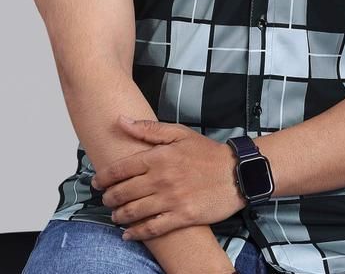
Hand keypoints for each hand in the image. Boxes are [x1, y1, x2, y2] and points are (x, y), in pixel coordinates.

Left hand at [91, 115, 246, 240]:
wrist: (236, 173)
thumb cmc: (207, 153)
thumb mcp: (180, 134)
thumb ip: (149, 129)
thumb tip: (121, 120)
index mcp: (159, 157)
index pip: (121, 169)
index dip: (104, 177)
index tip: (97, 181)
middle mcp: (161, 179)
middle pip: (123, 192)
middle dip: (109, 198)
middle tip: (106, 199)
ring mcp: (171, 199)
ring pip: (133, 212)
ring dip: (119, 215)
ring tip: (115, 215)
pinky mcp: (181, 216)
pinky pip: (152, 228)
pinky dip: (136, 233)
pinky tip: (129, 233)